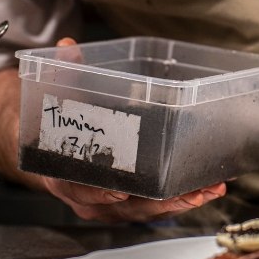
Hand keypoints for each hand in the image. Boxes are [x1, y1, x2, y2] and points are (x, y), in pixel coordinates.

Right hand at [36, 38, 226, 222]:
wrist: (51, 148)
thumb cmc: (56, 125)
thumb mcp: (56, 100)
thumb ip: (63, 74)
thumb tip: (67, 48)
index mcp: (64, 176)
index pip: (81, 189)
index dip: (99, 192)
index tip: (120, 192)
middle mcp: (88, 197)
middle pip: (124, 206)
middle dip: (159, 202)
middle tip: (190, 193)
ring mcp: (109, 205)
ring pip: (143, 210)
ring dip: (178, 203)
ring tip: (208, 190)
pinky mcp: (128, 203)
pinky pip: (153, 206)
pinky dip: (178, 200)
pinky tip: (204, 188)